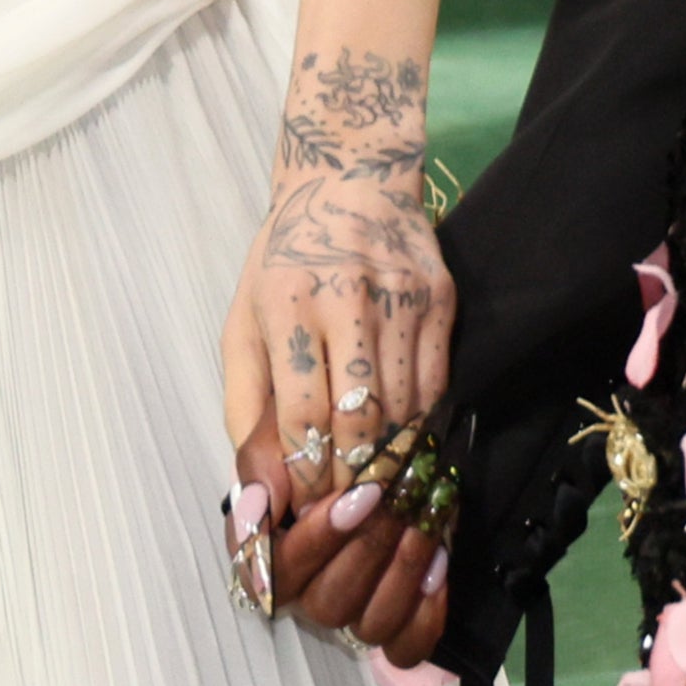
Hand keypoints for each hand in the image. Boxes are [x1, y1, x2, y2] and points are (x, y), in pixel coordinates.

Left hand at [219, 43, 453, 493]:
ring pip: (406, 409)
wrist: (352, 177)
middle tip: (342, 508)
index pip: (303, 413)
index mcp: (286, 302)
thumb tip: (259, 489)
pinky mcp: (443, 298)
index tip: (306, 503)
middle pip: (361, 418)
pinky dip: (420, 426)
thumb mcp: (242, 322)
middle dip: (350, 478)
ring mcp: (403, 296)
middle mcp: (349, 297)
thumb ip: (245, 406)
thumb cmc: (284, 260)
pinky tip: (402, 443)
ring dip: (388, 461)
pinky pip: (437, 386)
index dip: (307, 473)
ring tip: (371, 486)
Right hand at [238, 409, 457, 668]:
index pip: (278, 574)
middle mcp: (306, 594)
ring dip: (402, 572)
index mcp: (267, 559)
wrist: (364, 443)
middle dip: (370, 547)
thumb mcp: (281, 435)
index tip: (361, 493)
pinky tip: (439, 563)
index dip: (319, 540)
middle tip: (401, 498)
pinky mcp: (392, 621)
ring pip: (370, 624)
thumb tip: (260, 501)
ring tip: (424, 520)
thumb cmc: (314, 440)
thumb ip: (261, 464)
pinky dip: (426, 614)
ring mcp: (351, 611)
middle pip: (328, 602)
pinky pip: (406, 646)